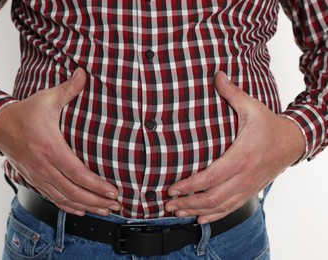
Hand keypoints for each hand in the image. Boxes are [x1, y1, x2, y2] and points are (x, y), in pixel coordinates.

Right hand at [0, 68, 120, 216]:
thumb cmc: (25, 113)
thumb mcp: (47, 98)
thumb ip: (68, 89)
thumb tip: (84, 73)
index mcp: (51, 148)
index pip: (78, 173)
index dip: (97, 186)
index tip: (113, 192)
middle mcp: (44, 167)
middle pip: (74, 191)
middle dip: (97, 201)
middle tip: (116, 206)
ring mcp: (38, 176)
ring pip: (65, 198)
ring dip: (86, 206)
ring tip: (105, 211)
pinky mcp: (34, 180)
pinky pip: (53, 198)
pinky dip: (68, 206)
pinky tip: (81, 209)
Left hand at [166, 71, 304, 223]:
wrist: (292, 142)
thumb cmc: (269, 125)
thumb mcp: (252, 107)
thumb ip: (232, 93)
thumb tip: (217, 74)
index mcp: (241, 156)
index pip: (210, 177)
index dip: (189, 185)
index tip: (172, 188)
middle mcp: (244, 176)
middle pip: (212, 197)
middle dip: (187, 203)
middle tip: (168, 204)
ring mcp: (248, 187)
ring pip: (219, 206)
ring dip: (196, 211)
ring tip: (177, 213)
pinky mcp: (250, 192)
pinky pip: (230, 208)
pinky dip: (214, 216)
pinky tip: (200, 218)